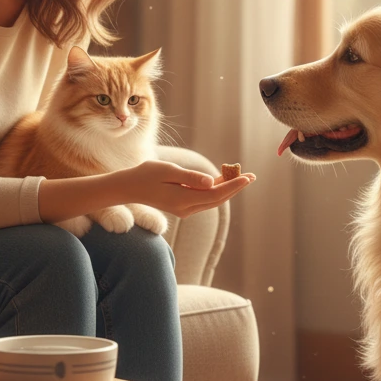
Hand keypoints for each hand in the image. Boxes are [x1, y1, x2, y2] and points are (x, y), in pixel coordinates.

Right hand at [118, 160, 255, 218]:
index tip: (248, 177)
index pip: (216, 195)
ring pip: (212, 200)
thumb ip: (190, 177)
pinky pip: (204, 199)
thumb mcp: (168, 171)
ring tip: (242, 176)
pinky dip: (215, 189)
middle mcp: (186, 209)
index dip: (234, 186)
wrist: (129, 187)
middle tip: (251, 176)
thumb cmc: (146, 175)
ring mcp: (184, 209)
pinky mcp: (182, 206)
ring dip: (227, 189)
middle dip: (235, 188)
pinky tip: (223, 180)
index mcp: (183, 200)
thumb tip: (212, 182)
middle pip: (218, 199)